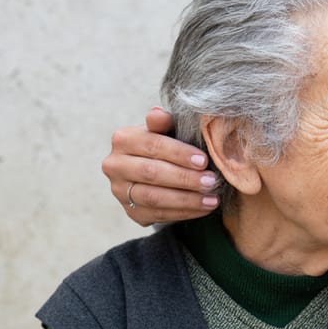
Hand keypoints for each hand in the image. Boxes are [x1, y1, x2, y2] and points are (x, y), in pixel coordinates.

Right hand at [102, 107, 219, 225]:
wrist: (155, 172)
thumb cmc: (165, 146)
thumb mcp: (166, 130)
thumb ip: (163, 122)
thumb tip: (158, 113)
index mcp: (123, 139)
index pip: (152, 145)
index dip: (179, 153)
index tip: (204, 160)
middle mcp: (115, 165)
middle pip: (152, 173)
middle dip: (185, 178)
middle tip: (212, 181)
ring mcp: (120, 191)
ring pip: (154, 198)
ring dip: (187, 200)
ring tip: (212, 199)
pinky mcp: (131, 211)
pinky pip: (158, 215)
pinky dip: (184, 213)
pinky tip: (204, 209)